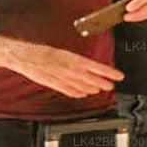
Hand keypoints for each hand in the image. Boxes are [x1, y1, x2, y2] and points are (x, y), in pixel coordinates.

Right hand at [7, 44, 123, 97]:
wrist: (27, 57)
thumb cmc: (44, 52)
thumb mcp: (64, 53)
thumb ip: (77, 62)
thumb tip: (88, 66)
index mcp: (76, 60)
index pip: (99, 67)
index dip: (110, 73)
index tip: (119, 76)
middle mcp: (72, 71)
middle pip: (94, 80)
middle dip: (104, 83)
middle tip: (111, 86)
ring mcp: (65, 80)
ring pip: (84, 87)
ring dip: (93, 89)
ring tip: (99, 89)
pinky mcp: (57, 86)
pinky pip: (71, 92)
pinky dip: (79, 93)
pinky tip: (83, 94)